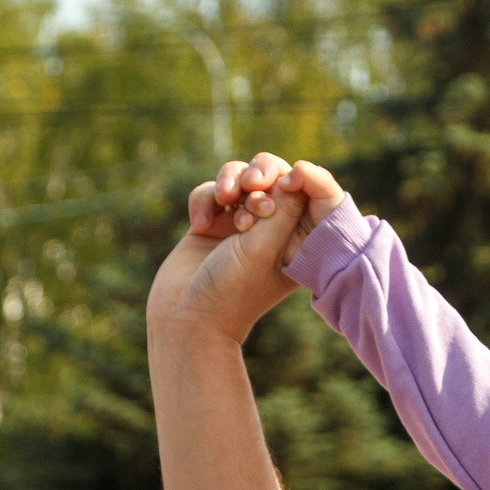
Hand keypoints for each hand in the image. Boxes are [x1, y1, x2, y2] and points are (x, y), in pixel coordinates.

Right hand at [148, 154, 342, 346]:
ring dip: (230, 181)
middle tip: (251, 183)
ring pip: (238, 179)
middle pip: (271, 179)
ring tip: (225, 200)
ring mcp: (238, 226)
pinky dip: (204, 201)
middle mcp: (269, 231)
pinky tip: (199, 226)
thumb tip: (298, 174)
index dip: (294, 179)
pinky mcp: (211, 225)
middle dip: (259, 173)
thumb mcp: (262, 247)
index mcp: (294, 241)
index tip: (284, 182)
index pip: (303, 195)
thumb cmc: (231, 289)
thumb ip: (282, 210)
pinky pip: (210, 192)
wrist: (185, 317)